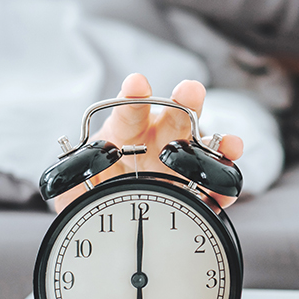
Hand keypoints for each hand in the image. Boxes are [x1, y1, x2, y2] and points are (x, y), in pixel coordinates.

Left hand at [52, 73, 244, 212]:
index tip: (137, 82)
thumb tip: (65, 182)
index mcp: (125, 135)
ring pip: (201, 146)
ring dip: (216, 140)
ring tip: (230, 141)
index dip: (132, 98)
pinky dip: (226, 176)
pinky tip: (232, 175)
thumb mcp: (73, 192)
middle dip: (182, 103)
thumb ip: (69, 186)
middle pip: (172, 119)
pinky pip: (215, 180)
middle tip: (190, 90)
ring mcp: (181, 162)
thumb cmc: (96, 191)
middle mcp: (157, 141)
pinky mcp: (197, 186)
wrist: (118, 215)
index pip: (128, 113)